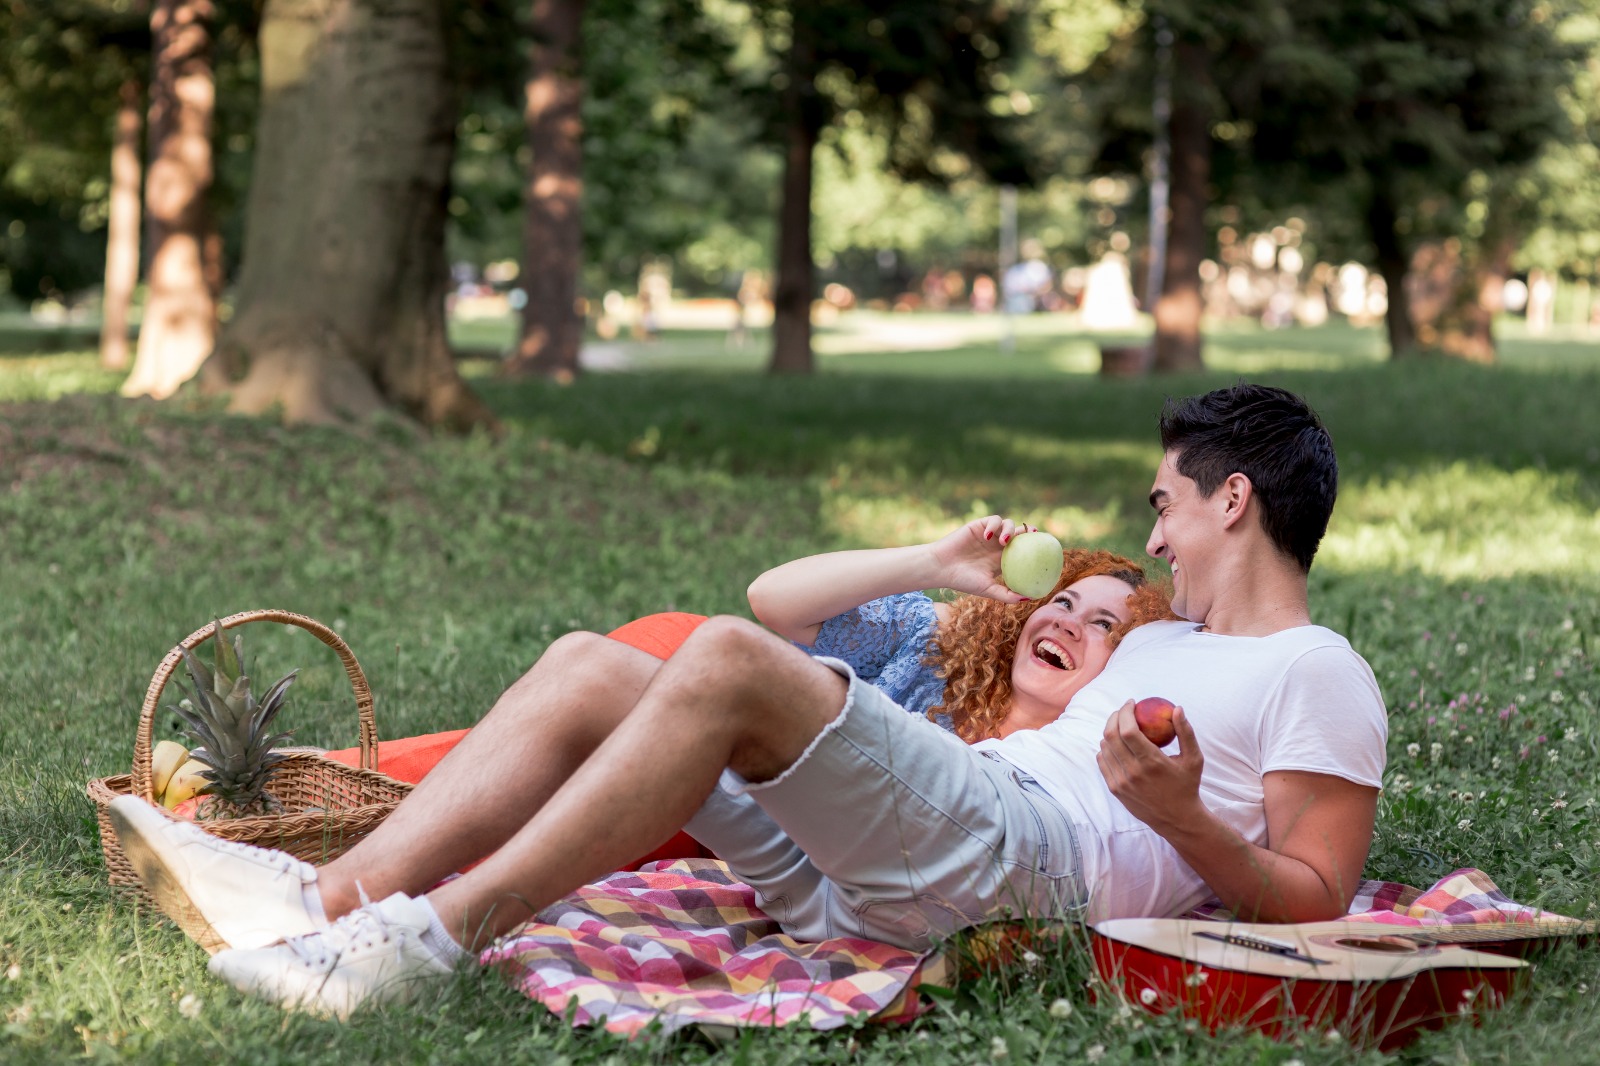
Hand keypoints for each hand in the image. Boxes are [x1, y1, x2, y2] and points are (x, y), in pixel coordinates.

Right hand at [928, 516, 1036, 601]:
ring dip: (1010, 530)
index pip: (1023, 550)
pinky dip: (994, 526)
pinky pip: (993, 520)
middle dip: (1029, 531)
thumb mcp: (988, 589)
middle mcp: (997, 545)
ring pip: (1007, 524)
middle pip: (1019, 533)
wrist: (942, 568)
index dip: (1035, 547)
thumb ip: (1007, 595)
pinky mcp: (978, 526)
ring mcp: (988, 535)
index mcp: (1002, 559)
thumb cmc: (964, 581)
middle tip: (1034, 535)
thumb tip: (1029, 598)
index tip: (1045, 549)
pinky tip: (988, 536)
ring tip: (1004, 541)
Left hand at [1096, 699, 1204, 832]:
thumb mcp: (1194, 759)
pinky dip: (1106, 749)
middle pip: (1111, 735)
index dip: (1125, 712)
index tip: (1131, 703)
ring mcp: (1121, 782)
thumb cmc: (1187, 785)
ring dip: (1110, 732)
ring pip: (1104, 747)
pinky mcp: (1115, 789)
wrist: (1177, 819)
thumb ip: (1186, 732)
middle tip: (1123, 711)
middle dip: (1114, 717)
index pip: (1128, 730)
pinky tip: (1117, 745)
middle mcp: (1132, 772)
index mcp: (1151, 762)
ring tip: (1122, 727)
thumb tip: (1177, 708)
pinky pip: (1102, 762)